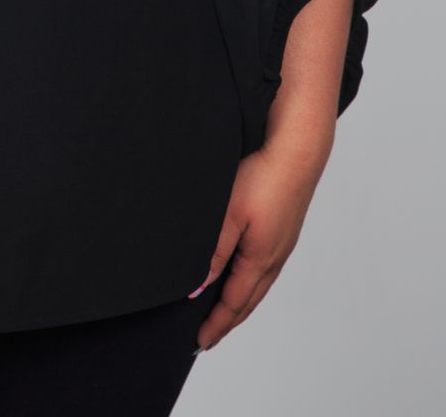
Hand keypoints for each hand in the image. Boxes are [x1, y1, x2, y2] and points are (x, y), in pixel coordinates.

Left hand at [189, 135, 330, 352]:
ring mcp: (282, 246)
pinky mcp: (284, 232)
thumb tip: (197, 290)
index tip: (198, 343)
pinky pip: (265, 270)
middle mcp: (274, 259)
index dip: (215, 325)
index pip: (233, 304)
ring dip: (239, 304)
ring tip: (223, 315)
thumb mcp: (229, 216)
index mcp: (259, 260)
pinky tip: (244, 278)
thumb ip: (213, 254)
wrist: (297, 152)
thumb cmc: (263, 179)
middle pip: (248, 302)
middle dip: (227, 322)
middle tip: (208, 338)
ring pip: (258, 286)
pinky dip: (250, 285)